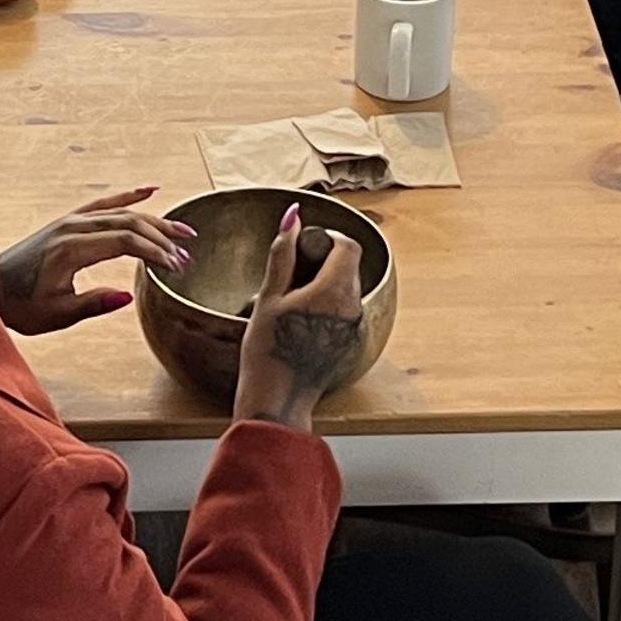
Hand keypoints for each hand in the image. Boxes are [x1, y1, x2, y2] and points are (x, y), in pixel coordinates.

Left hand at [0, 185, 194, 334]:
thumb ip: (94, 304)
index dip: (154, 252)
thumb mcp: (57, 314)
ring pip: (120, 212)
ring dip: (153, 220)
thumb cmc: (22, 305)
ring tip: (182, 230)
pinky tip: (150, 190)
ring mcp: (70, 220)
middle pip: (128, 223)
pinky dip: (128, 197)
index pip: (125, 242)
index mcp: (71, 250)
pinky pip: (104, 204)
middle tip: (187, 252)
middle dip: (161, 237)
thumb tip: (129, 296)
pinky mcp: (68, 221)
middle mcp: (72, 228)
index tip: (175, 266)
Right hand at [231, 206, 368, 431]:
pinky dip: (326, 305)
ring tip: (290, 300)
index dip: (326, 238)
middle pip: (349, 267)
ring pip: (346, 290)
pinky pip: (343, 311)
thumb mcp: (268, 298)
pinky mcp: (348, 344)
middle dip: (323, 260)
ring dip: (324, 283)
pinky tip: (298, 321)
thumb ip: (282, 254)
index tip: (303, 245)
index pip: (348, 246)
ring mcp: (353, 328)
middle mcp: (352, 308)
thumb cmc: (267, 352)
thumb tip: (292, 217)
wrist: (276, 404)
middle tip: (291, 273)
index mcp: (335, 291)